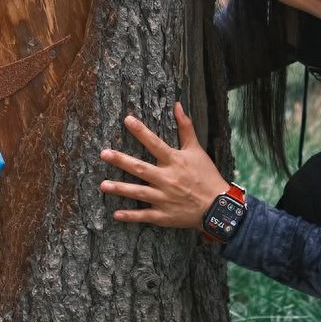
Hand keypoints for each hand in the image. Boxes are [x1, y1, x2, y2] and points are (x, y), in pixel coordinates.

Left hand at [99, 104, 228, 230]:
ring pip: (138, 192)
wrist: (218, 206)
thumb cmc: (206, 175)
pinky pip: (144, 215)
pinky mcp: (164, 215)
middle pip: (140, 168)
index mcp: (175, 161)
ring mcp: (164, 199)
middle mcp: (167, 179)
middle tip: (104, 154)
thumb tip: (177, 105)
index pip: (155, 143)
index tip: (127, 120)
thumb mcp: (196, 149)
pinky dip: (130, 216)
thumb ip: (185, 127)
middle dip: (121, 161)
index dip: (141, 131)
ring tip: (103, 185)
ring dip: (120, 188)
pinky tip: (116, 214)